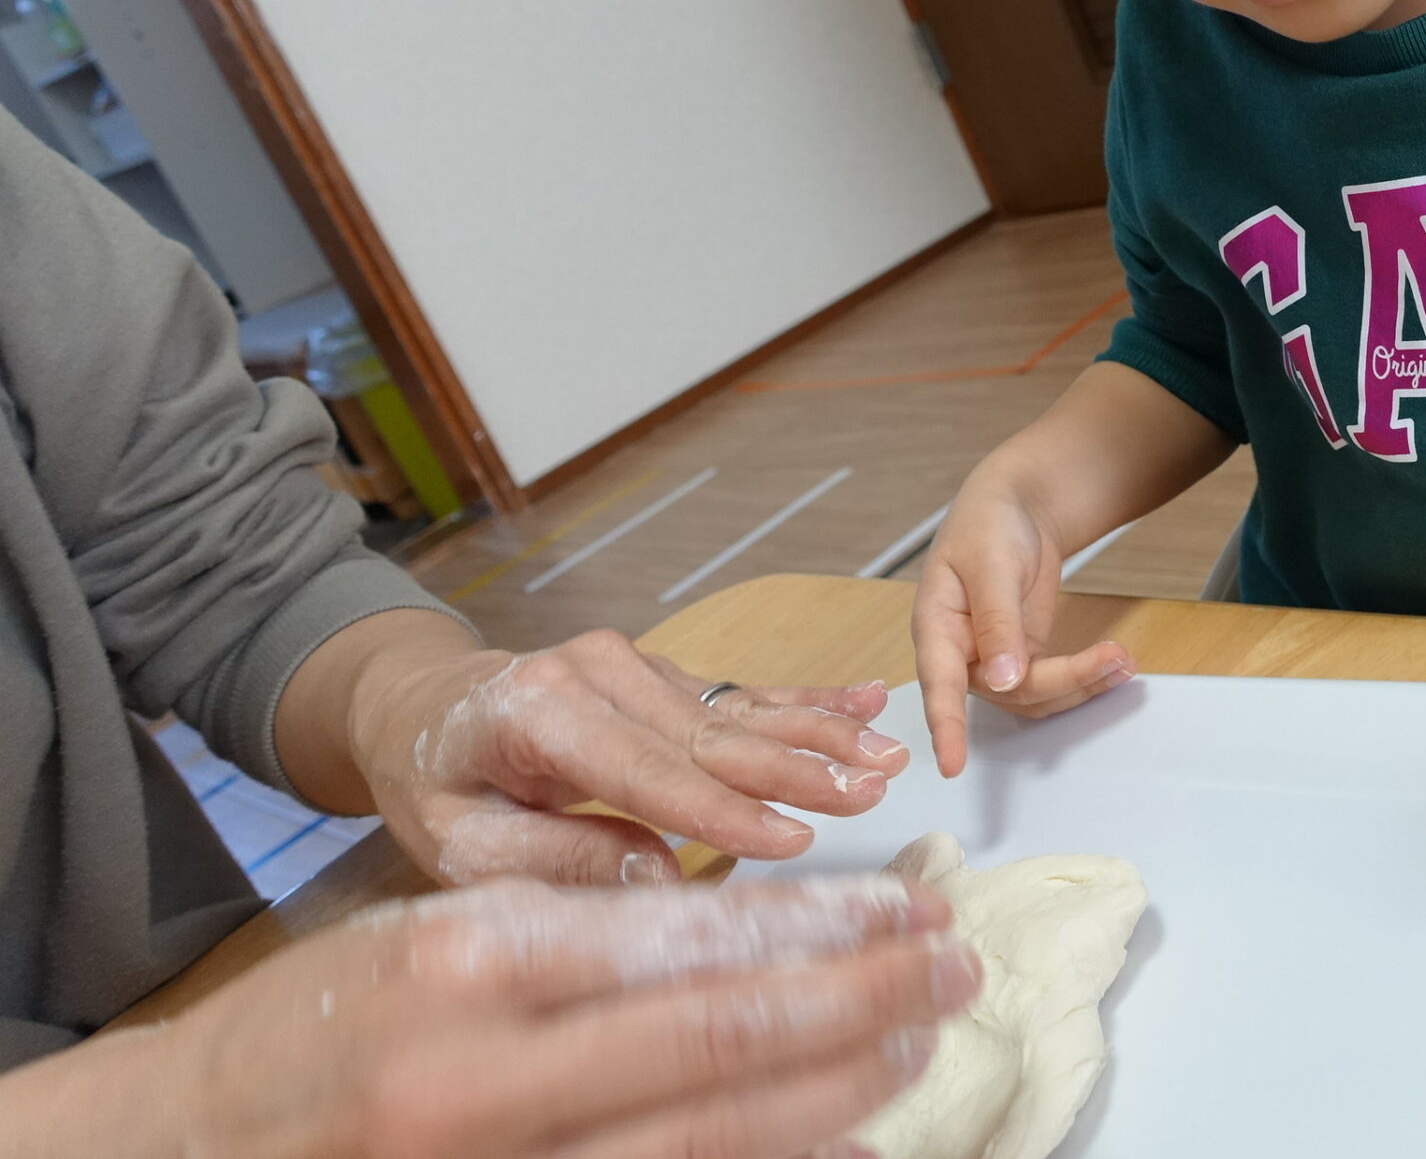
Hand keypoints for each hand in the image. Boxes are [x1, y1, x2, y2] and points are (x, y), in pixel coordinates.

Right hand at [74, 875, 976, 1158]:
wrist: (189, 1154)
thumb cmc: (323, 1026)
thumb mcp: (441, 931)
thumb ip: (587, 931)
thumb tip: (761, 931)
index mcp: (472, 964)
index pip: (687, 938)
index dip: (818, 926)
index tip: (905, 907)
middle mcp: (490, 1078)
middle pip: (723, 1037)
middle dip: (860, 1000)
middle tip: (954, 966)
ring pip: (713, 1134)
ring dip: (838, 1087)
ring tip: (919, 1042)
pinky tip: (846, 1149)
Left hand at [340, 624, 913, 885]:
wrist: (422, 705)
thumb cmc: (440, 783)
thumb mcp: (461, 844)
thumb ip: (555, 860)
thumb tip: (660, 877)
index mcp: (541, 711)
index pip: (647, 770)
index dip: (723, 810)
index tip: (792, 842)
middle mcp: (599, 672)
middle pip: (712, 732)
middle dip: (800, 768)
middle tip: (871, 796)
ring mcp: (638, 664)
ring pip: (742, 709)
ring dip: (822, 734)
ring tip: (888, 756)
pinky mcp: (665, 673)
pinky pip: (743, 692)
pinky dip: (810, 699)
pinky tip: (867, 700)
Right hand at [912, 472, 1133, 776]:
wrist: (1014, 506)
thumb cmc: (988, 523)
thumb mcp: (991, 564)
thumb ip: (996, 622)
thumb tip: (1000, 680)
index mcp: (936, 627)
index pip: (937, 685)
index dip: (945, 728)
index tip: (952, 765)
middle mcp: (959, 654)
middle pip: (1007, 693)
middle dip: (1064, 682)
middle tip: (1112, 658)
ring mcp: (991, 661)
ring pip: (1034, 696)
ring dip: (1081, 683)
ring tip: (1122, 659)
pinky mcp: (1021, 660)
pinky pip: (1051, 685)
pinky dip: (1084, 677)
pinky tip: (1112, 665)